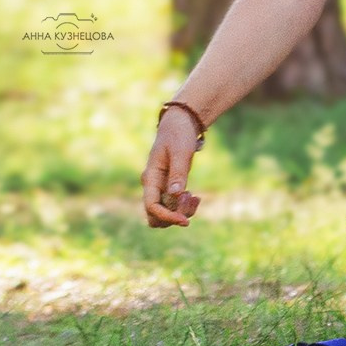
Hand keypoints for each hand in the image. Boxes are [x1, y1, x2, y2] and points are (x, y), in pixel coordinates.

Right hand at [141, 108, 205, 226]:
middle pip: (154, 216)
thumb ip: (178, 173)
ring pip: (165, 214)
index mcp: (150, 177)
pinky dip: (184, 207)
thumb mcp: (180, 152)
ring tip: (195, 197)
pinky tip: (196, 197)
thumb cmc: (179, 135)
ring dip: (180, 212)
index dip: (167, 216)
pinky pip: (173, 206)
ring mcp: (160, 188)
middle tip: (191, 199)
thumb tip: (176, 195)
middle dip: (173, 216)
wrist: (180, 124)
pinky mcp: (169, 188)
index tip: (185, 221)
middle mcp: (152, 186)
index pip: (151, 206)